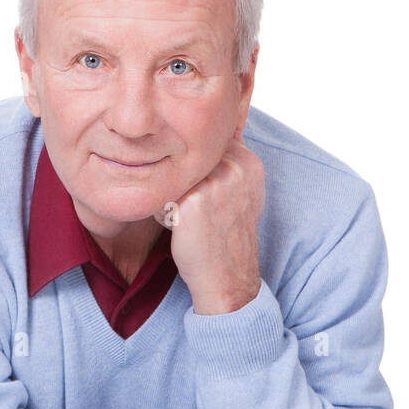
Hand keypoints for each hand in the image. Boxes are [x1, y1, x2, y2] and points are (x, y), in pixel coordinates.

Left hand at [156, 126, 263, 313]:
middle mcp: (235, 167)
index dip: (193, 172)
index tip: (203, 198)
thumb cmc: (225, 235)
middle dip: (180, 183)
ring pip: (169, 176)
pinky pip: (159, 195)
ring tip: (187, 219)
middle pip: (183, 159)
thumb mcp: (241, 192)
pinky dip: (160, 213)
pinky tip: (178, 229)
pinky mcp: (193, 200)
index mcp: (249, 162)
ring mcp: (215, 182)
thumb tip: (212, 132)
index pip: (202, 145)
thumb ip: (229, 160)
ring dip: (169, 197)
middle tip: (194, 212)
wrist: (226, 277)